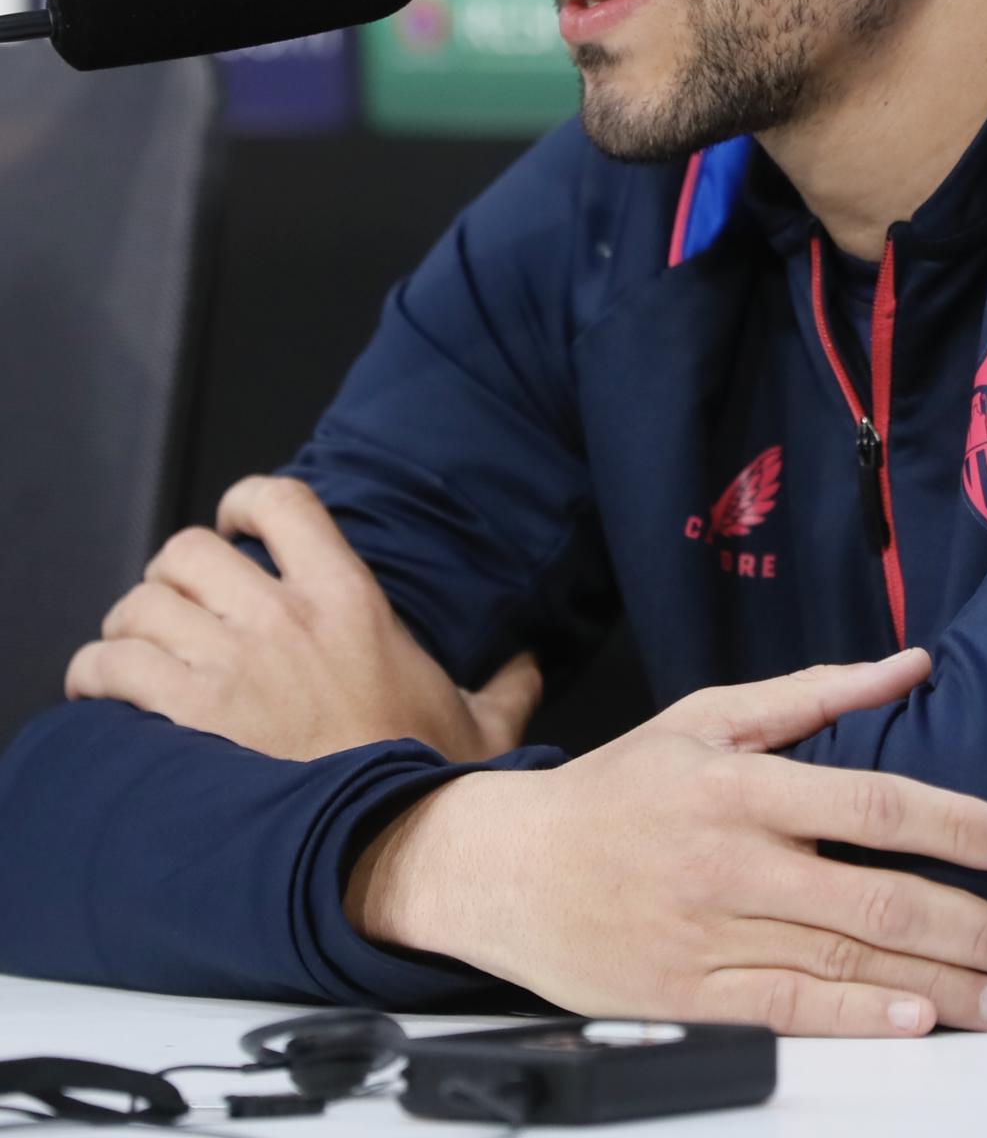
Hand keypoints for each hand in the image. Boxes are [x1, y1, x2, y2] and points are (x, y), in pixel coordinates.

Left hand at [64, 476, 542, 763]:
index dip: (244, 500)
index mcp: (350, 600)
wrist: (391, 846)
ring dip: (130, 626)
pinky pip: (113, 665)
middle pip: (188, 550)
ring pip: (142, 602)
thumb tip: (528, 665)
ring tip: (135, 653)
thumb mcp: (484, 725)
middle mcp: (283, 618)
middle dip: (172, 573)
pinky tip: (106, 694)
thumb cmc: (431, 785)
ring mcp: (233, 664)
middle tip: (179, 607)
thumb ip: (505, 686)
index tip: (232, 526)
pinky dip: (97, 674)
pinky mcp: (189, 717)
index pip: (283, 502)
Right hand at [347, 650, 986, 1037]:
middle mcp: (731, 860)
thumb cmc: (618, 788)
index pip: (874, 805)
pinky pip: (792, 1010)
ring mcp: (711, 934)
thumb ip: (813, 692)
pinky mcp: (692, 994)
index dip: (961, 826)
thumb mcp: (706, 716)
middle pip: (877, 899)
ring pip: (848, 963)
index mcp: (739, 783)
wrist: (509, 869)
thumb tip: (909, 665)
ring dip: (944, 986)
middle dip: (977, 925)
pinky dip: (862, 1020)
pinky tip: (921, 1024)